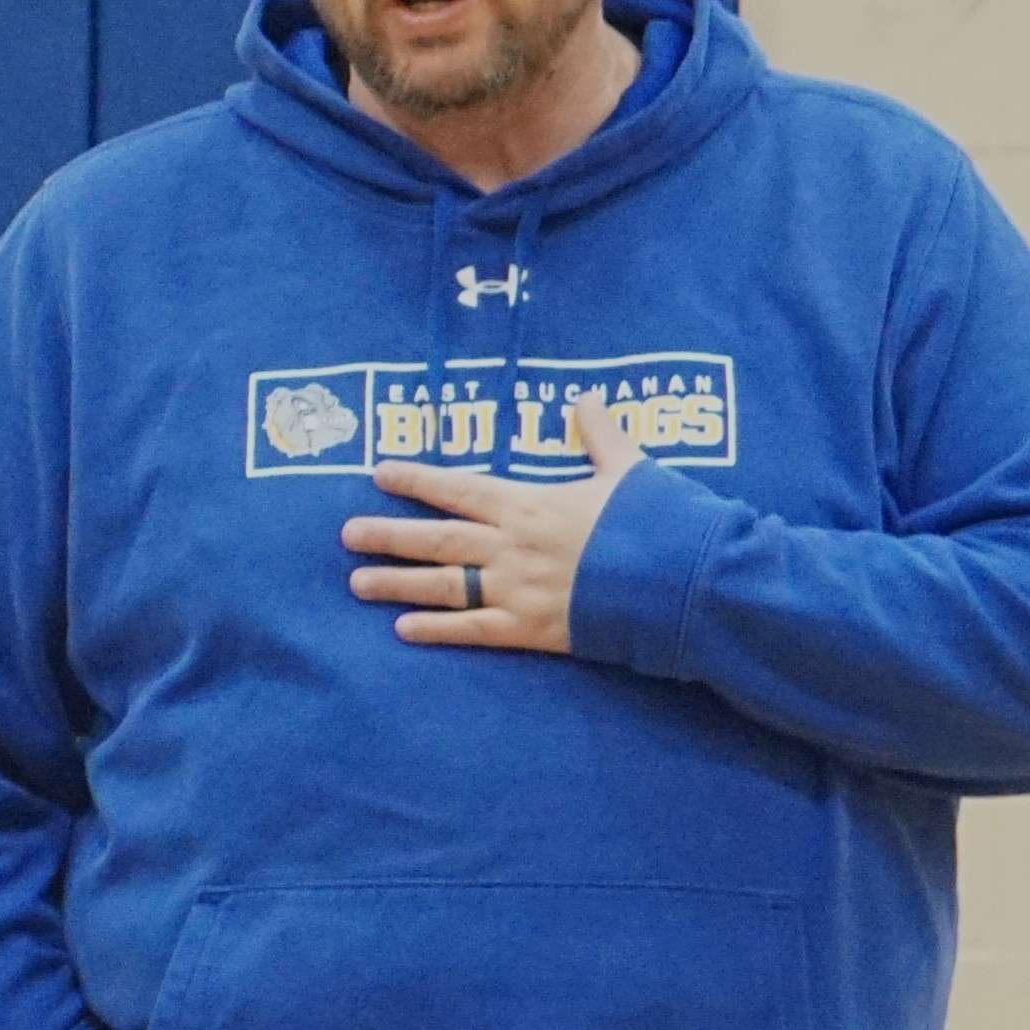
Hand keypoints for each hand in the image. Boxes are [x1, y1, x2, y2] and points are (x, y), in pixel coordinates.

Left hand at [343, 387, 644, 653]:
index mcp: (529, 504)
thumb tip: (585, 397)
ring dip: (396, 584)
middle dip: (387, 535)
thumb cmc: (658, 522)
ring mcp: (516, 589)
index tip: (379, 473)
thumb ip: (600, 435)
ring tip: (356, 583)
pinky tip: (402, 631)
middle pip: (435, 538)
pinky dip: (436, 630)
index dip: (416, 480)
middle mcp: (511, 546)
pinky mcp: (531, 629)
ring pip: (442, 585)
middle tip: (345, 535)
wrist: (685, 581)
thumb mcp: (629, 469)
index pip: (458, 488)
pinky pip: (472, 630)